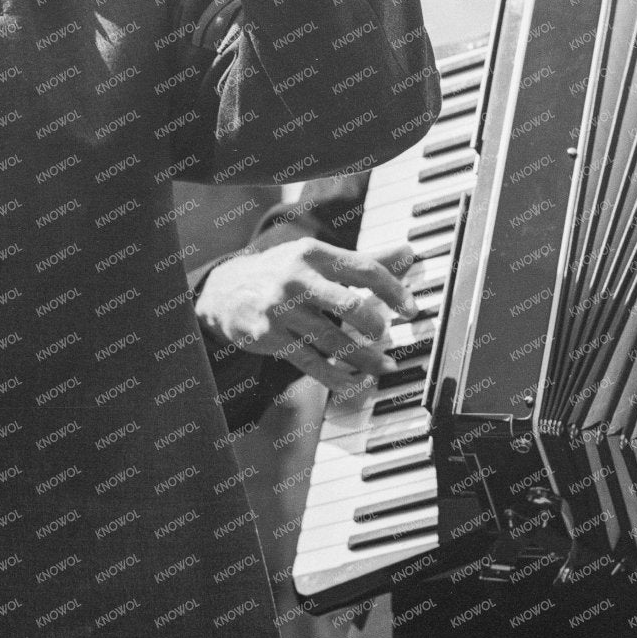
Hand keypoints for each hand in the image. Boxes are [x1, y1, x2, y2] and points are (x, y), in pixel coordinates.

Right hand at [196, 236, 416, 393]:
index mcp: (314, 253)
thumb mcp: (318, 257)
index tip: (411, 309)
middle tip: (388, 336)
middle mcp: (297, 279)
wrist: (226, 292)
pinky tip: (355, 384)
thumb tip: (407, 253)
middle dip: (375, 325)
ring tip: (384, 367)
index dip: (393, 290)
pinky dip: (337, 378)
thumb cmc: (283, 271)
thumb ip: (364, 260)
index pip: (363, 269)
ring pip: (333, 341)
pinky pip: (312, 363)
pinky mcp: (272, 338)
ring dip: (365, 359)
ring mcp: (283, 310)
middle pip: (349, 304)